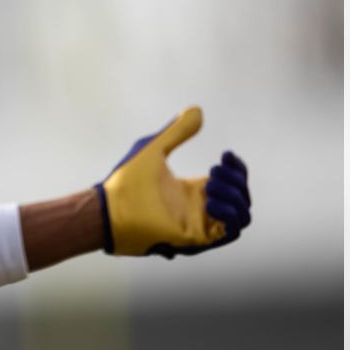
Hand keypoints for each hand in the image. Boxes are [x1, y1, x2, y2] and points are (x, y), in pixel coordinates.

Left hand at [95, 106, 251, 257]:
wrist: (109, 208)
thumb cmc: (126, 181)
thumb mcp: (155, 148)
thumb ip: (176, 131)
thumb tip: (197, 111)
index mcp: (193, 190)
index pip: (232, 183)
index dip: (237, 169)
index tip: (226, 154)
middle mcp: (200, 208)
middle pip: (241, 198)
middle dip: (236, 181)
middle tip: (214, 170)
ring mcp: (199, 224)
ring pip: (241, 216)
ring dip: (235, 197)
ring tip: (210, 183)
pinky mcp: (196, 238)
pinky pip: (230, 232)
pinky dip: (230, 215)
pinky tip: (209, 200)